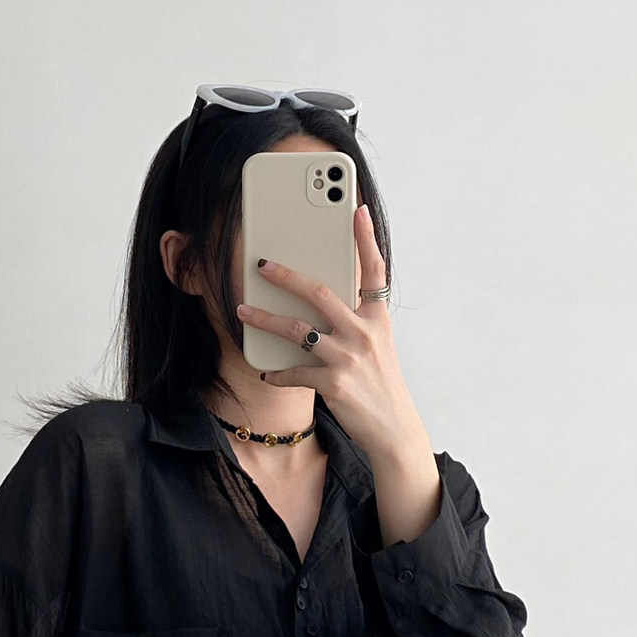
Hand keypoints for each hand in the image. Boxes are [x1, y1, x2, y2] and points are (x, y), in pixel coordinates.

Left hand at [236, 204, 442, 544]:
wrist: (393, 428)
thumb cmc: (379, 383)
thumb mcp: (377, 345)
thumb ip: (353, 320)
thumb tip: (316, 299)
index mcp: (378, 317)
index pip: (374, 269)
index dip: (365, 238)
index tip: (355, 208)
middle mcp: (365, 332)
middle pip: (320, 292)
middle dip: (287, 275)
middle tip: (262, 263)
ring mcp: (349, 357)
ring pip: (297, 330)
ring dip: (265, 318)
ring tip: (243, 309)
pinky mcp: (334, 383)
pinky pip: (294, 371)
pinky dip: (276, 371)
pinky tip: (265, 371)